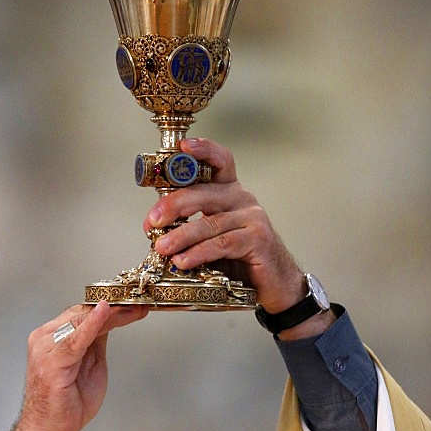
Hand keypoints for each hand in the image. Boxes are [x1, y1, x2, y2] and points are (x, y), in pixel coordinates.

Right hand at [0, 301, 146, 430]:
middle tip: (140, 301)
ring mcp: (46, 349)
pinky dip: (91, 324)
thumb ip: (96, 341)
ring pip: (81, 321)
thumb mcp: (91, 364)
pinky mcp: (51, 363)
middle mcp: (45, 338)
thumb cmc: (66, 403)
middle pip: (82, 313)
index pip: (83, 313)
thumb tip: (111, 319)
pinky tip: (105, 312)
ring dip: (111, 313)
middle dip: (114, 306)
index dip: (111, 306)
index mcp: (53, 337)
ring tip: (133, 307)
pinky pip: (75, 339)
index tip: (135, 302)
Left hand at [145, 138, 334, 339]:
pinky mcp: (258, 240)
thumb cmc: (242, 259)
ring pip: (211, 223)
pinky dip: (199, 253)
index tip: (183, 147)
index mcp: (231, 193)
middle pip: (205, 193)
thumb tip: (155, 224)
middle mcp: (243, 200)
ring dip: (182, 236)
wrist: (275, 284)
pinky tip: (183, 261)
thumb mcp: (213, 236)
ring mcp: (253, 218)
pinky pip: (223, 244)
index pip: (220, 162)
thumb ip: (191, 224)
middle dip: (175, 205)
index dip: (204, 150)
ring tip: (163, 248)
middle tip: (154, 220)